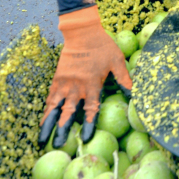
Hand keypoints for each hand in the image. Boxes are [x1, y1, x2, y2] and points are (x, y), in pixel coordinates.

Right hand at [39, 5, 131, 147]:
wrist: (82, 32)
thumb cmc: (102, 46)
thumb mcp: (117, 61)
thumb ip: (125, 79)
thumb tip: (136, 95)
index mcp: (92, 84)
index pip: (91, 108)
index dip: (88, 124)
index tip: (85, 138)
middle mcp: (76, 86)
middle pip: (68, 112)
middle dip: (62, 130)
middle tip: (58, 146)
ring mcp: (64, 83)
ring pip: (55, 108)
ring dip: (49, 125)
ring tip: (42, 140)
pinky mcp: (57, 79)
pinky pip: (50, 98)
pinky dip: (46, 110)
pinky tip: (42, 121)